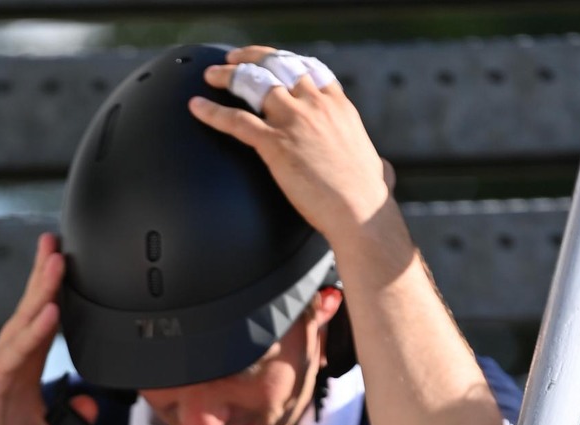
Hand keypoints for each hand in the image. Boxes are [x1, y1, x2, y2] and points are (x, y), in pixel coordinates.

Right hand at [0, 232, 97, 424]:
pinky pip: (16, 351)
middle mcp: (9, 360)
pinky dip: (34, 330)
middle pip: (30, 308)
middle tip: (57, 241)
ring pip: (22, 321)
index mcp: (23, 366)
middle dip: (44, 274)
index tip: (67, 263)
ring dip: (41, 291)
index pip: (42, 320)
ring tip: (57, 262)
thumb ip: (75, 418)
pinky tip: (50, 312)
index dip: (55, 292)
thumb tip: (91, 403)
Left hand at [191, 49, 392, 252]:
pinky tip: (195, 107)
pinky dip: (212, 112)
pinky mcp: (276, 144)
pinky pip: (236, 121)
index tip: (270, 59)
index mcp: (337, 104)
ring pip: (253, 83)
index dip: (284, 59)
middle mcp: (314, 103)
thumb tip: (384, 171)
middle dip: (252, 57)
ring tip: (210, 76)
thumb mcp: (377, 168)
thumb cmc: (369, 199)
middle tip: (232, 59)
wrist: (360, 212)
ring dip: (228, 75)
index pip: (308, 67)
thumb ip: (375, 163)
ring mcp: (294, 120)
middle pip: (277, 65)